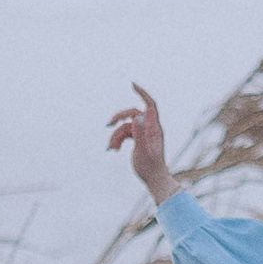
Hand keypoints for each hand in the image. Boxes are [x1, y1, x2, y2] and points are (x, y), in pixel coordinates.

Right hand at [106, 83, 174, 204]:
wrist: (153, 178)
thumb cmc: (150, 166)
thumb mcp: (143, 150)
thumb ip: (140, 133)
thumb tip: (136, 116)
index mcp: (154, 128)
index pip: (150, 105)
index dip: (142, 93)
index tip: (132, 85)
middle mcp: (150, 128)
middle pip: (133, 114)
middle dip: (119, 117)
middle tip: (108, 124)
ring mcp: (144, 133)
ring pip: (126, 126)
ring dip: (116, 136)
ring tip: (111, 148)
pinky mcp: (138, 140)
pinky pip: (125, 134)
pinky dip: (118, 140)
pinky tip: (114, 149)